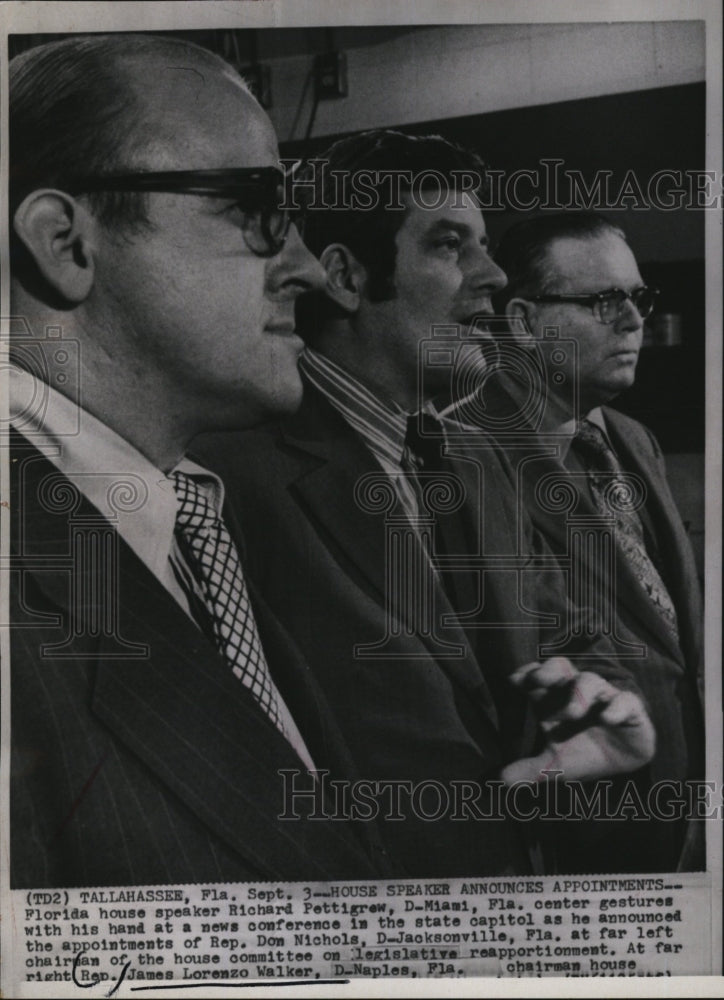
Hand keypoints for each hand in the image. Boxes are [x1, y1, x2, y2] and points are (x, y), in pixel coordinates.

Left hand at [500, 656, 655, 784]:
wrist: (623, 762)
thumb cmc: (582, 752)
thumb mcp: (556, 765)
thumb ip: (530, 769)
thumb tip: (502, 779)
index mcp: (556, 699)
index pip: (538, 676)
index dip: (527, 673)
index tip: (513, 680)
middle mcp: (577, 691)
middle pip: (561, 668)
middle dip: (549, 671)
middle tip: (537, 680)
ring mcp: (604, 697)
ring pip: (592, 681)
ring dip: (580, 694)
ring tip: (572, 712)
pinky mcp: (630, 709)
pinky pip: (626, 700)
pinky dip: (617, 707)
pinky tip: (607, 718)